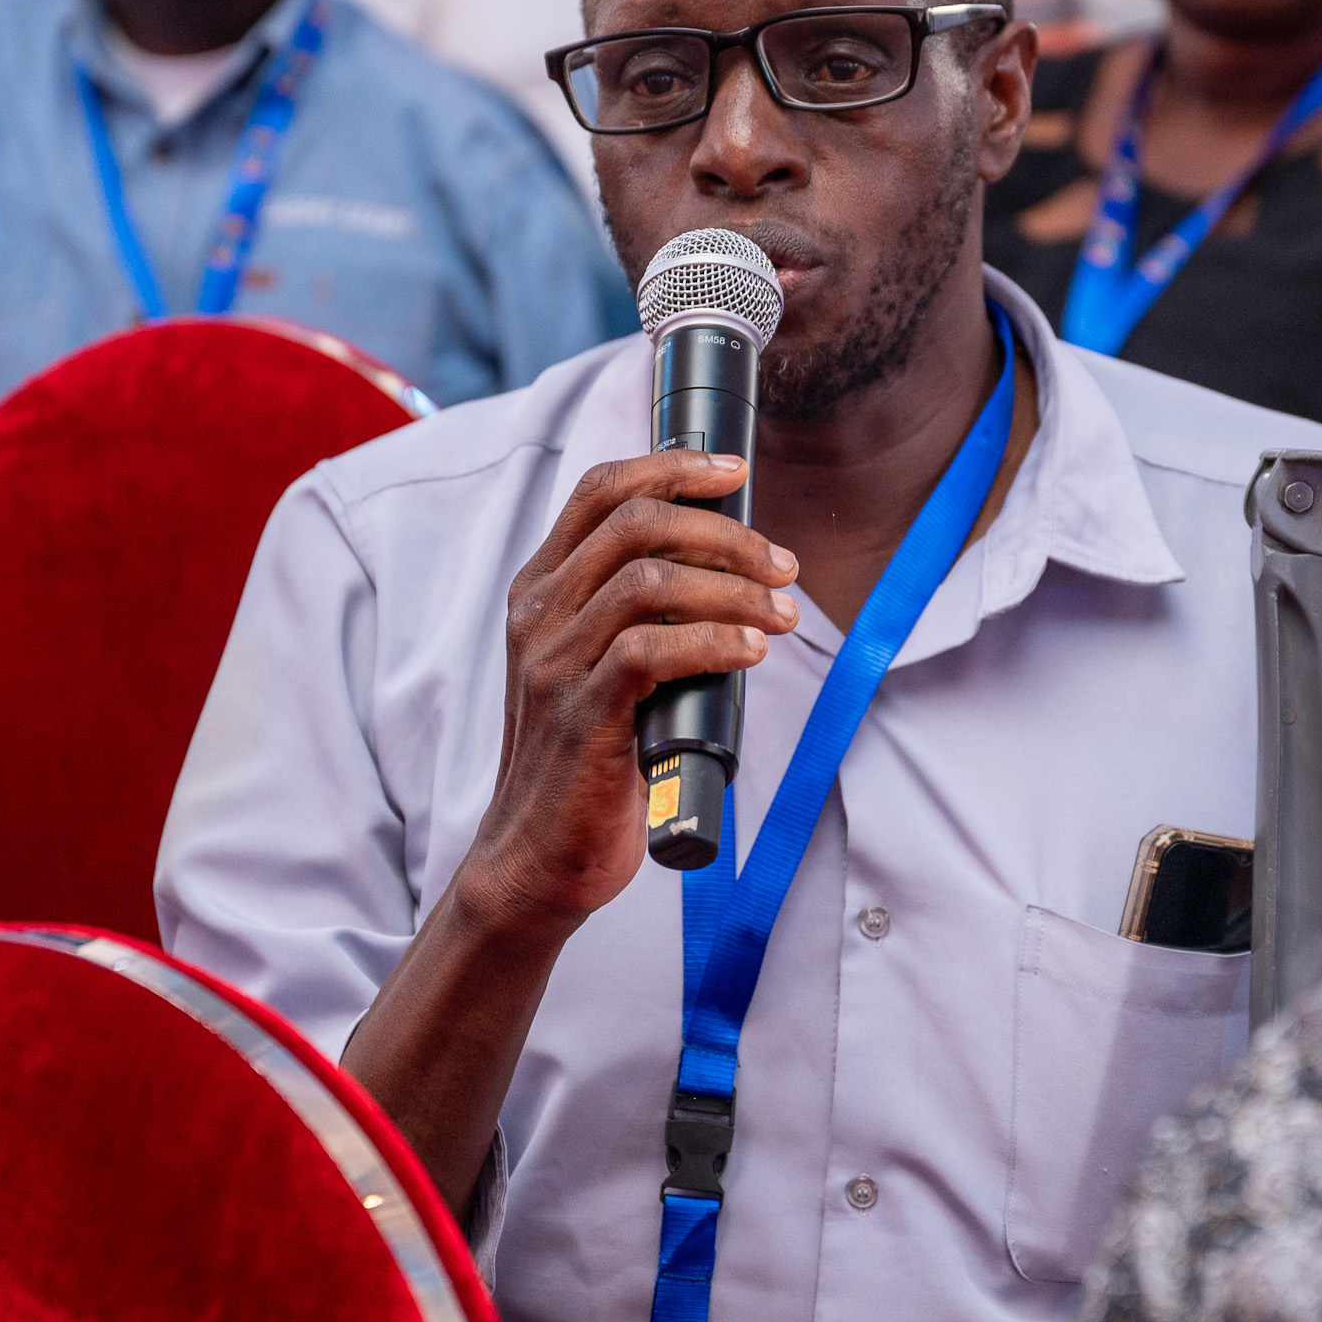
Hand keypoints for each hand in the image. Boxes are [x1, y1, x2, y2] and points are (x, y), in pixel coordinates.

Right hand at [451, 450, 799, 941]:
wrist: (538, 855)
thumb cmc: (587, 761)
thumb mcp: (601, 666)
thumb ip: (640, 613)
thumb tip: (732, 567)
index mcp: (541, 589)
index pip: (601, 489)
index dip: (673, 467)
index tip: (737, 474)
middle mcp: (540, 613)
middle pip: (634, 521)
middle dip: (725, 533)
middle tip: (782, 567)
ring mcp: (554, 662)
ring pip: (648, 579)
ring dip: (733, 588)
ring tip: (781, 616)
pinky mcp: (580, 713)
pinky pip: (650, 649)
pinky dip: (713, 640)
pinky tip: (751, 651)